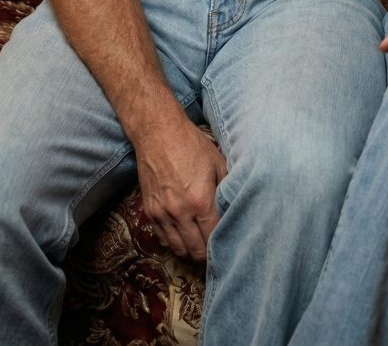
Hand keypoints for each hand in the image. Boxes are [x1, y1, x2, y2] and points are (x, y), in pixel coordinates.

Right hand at [135, 117, 227, 260]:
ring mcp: (162, 213)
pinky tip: (183, 237)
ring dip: (190, 251)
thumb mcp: (218, 163)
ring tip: (200, 247)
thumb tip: (237, 207)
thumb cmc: (192, 145)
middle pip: (195, 249)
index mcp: (201, 200)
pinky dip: (173, 242)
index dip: (222, 245)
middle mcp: (180, 211)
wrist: (158, 133)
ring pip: (178, 248)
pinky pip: (162, 238)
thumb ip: (228, 188)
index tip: (228, 246)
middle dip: (207, 253)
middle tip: (215, 252)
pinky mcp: (150, 211)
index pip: (213, 237)